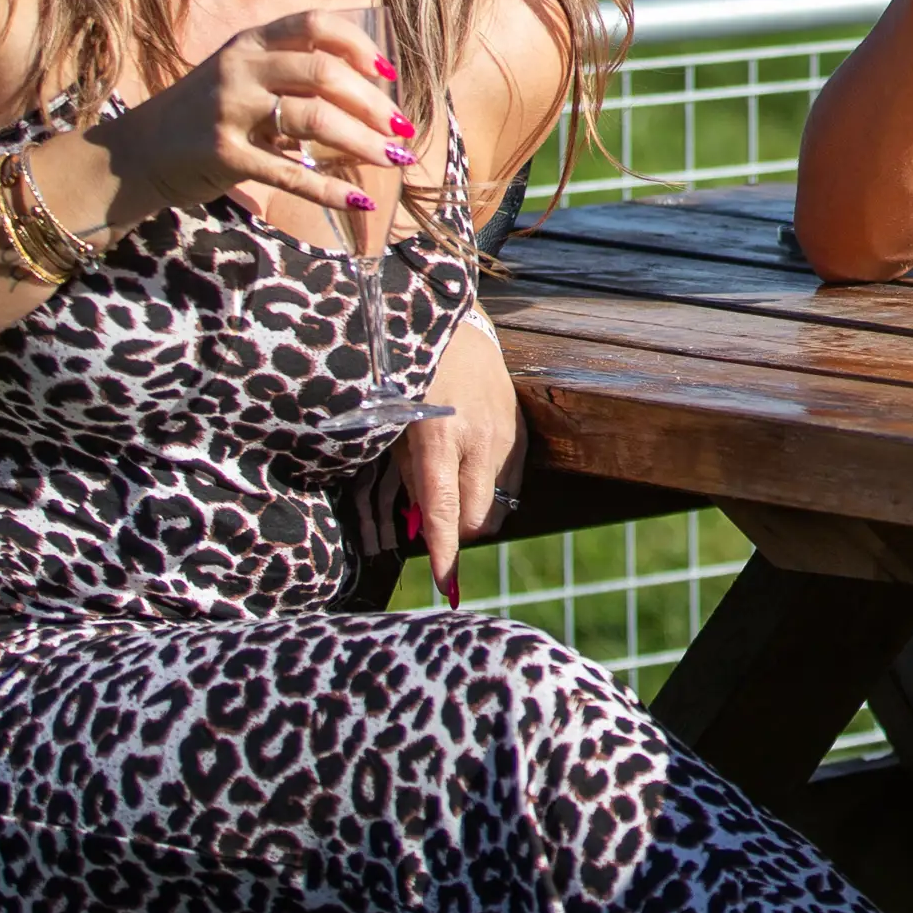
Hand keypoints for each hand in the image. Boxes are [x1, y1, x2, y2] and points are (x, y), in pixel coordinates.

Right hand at [100, 8, 410, 232]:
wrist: (135, 154)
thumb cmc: (203, 114)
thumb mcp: (241, 77)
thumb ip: (289, 73)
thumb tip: (369, 92)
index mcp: (250, 43)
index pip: (315, 25)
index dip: (358, 44)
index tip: (388, 71)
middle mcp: (241, 68)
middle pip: (323, 74)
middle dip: (372, 102)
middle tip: (402, 126)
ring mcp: (229, 110)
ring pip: (313, 119)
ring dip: (363, 141)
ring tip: (393, 158)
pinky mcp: (222, 155)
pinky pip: (289, 172)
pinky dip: (328, 188)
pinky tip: (357, 199)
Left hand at [399, 314, 524, 598]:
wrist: (448, 325)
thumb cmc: (406, 377)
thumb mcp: (392, 427)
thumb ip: (409, 476)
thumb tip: (424, 523)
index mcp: (440, 438)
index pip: (446, 512)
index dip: (444, 554)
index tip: (446, 586)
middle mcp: (481, 439)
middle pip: (478, 519)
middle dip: (457, 531)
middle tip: (435, 517)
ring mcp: (506, 433)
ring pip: (499, 503)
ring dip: (476, 509)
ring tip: (453, 488)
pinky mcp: (519, 428)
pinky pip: (512, 480)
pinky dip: (491, 486)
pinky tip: (471, 466)